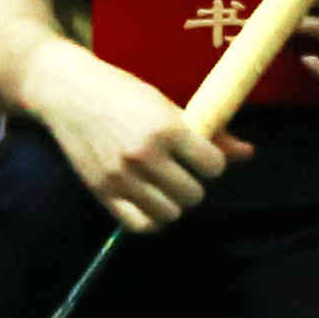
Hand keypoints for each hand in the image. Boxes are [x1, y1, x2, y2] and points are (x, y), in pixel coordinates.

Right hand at [30, 41, 251, 230]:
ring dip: (173, 203)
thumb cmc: (123, 92)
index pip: (212, 166)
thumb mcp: (167, 104)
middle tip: (181, 170)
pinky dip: (151, 219)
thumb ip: (208, 133)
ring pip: (169, 214)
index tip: (201, 156)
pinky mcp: (102, 192)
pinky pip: (139, 225)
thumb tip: (248, 154)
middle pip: (193, 195)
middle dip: (193, 184)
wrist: (70, 93)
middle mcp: (144, 154)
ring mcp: (121, 177)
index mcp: (166, 127)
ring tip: (164, 186)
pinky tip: (150, 201)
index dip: (211, 163)